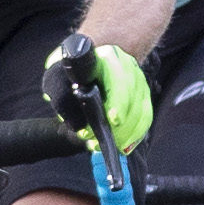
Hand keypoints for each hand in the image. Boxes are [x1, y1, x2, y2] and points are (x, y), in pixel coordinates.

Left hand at [42, 32, 154, 152]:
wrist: (87, 61)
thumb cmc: (71, 71)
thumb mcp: (57, 76)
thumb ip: (60, 93)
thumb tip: (72, 120)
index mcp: (108, 58)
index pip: (119, 81)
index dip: (118, 102)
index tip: (112, 120)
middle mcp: (128, 68)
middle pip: (133, 101)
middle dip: (116, 127)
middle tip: (95, 142)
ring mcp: (139, 82)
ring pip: (141, 113)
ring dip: (124, 135)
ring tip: (102, 146)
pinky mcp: (144, 96)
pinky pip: (145, 119)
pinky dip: (134, 135)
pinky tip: (121, 146)